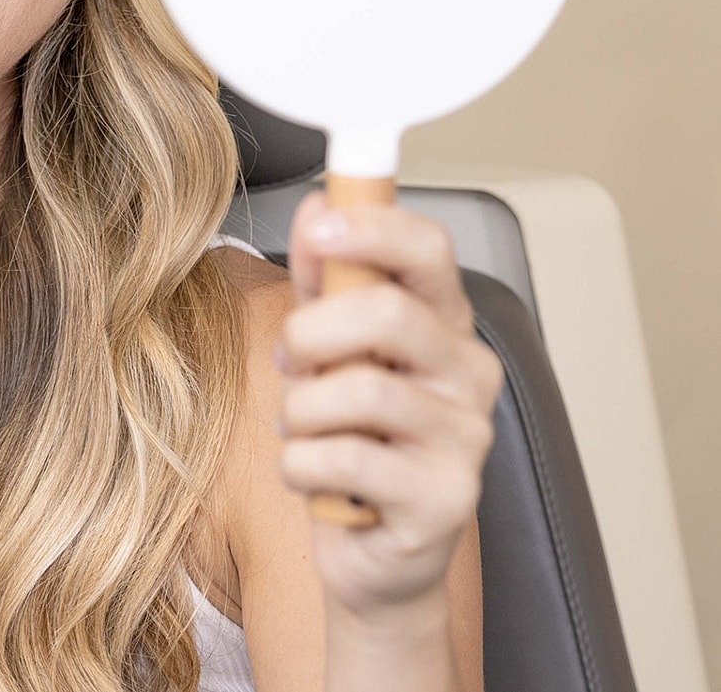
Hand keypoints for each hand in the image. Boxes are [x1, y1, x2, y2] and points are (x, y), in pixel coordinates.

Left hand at [274, 191, 503, 617]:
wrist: (370, 552)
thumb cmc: (351, 437)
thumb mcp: (328, 347)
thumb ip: (321, 280)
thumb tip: (317, 206)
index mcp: (444, 324)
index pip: (430, 250)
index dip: (374, 227)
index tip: (319, 226)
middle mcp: (469, 374)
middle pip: (389, 313)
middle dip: (311, 332)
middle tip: (290, 359)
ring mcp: (465, 438)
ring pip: (359, 389)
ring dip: (301, 409)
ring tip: (299, 429)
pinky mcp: (446, 500)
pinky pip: (346, 458)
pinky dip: (301, 464)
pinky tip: (310, 473)